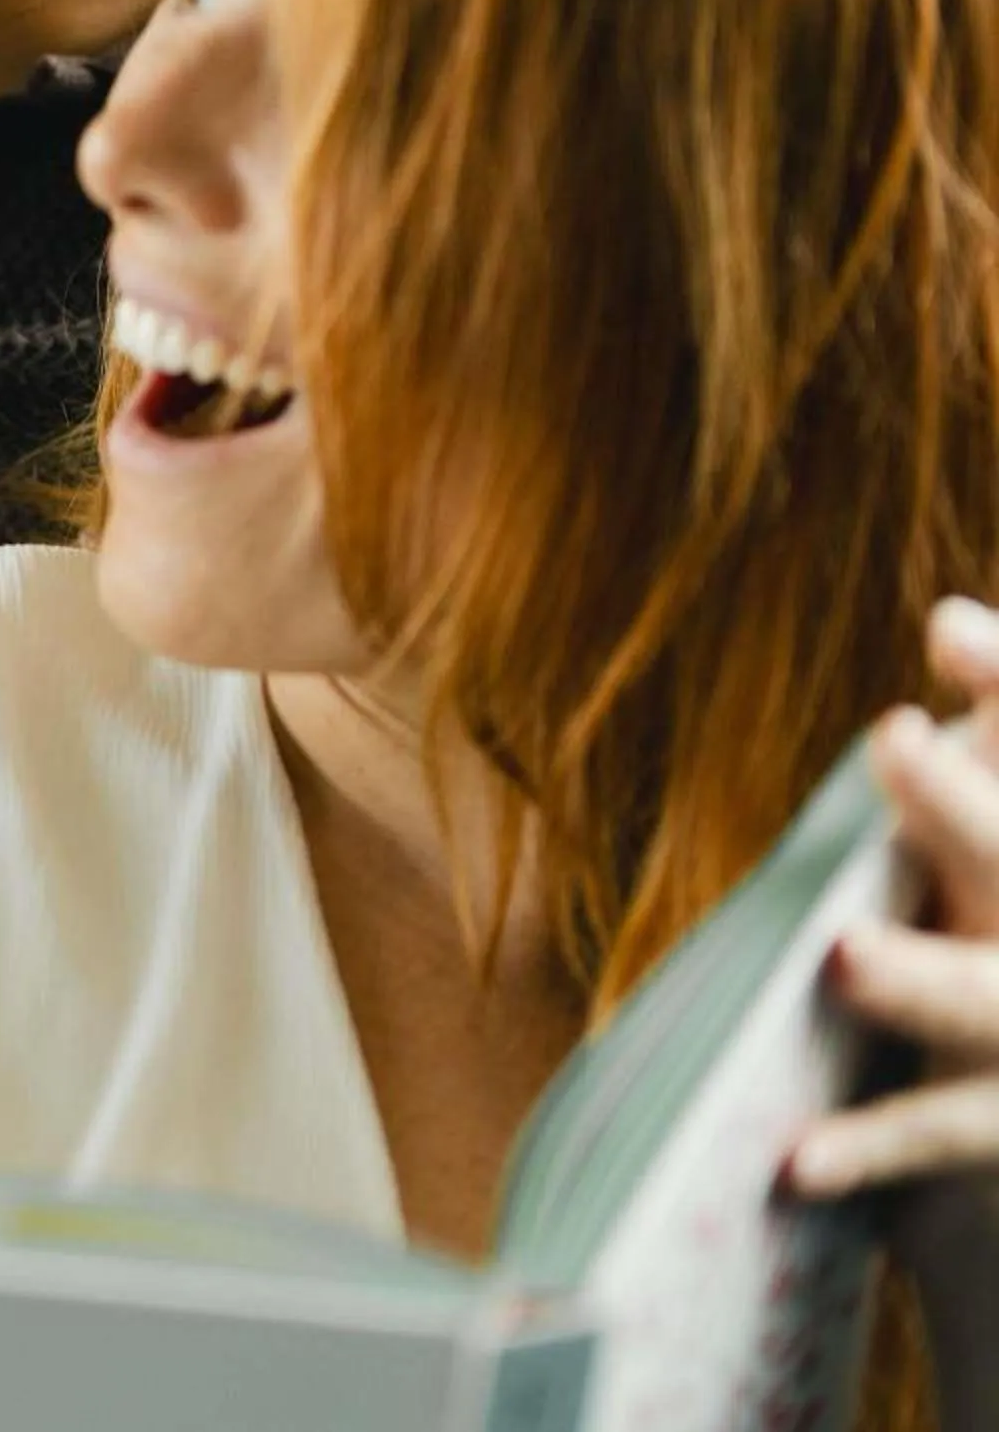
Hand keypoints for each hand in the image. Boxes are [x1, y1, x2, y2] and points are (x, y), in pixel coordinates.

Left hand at [788, 597, 998, 1401]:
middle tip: (890, 734)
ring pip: (994, 1003)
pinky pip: (949, 1133)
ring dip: (926, 979)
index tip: (948, 628)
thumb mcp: (983, 851)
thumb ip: (977, 751)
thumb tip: (954, 618)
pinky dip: (876, 1144)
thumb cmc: (993, 935)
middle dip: (962, 806)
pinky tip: (797, 1158)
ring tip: (844, 957)